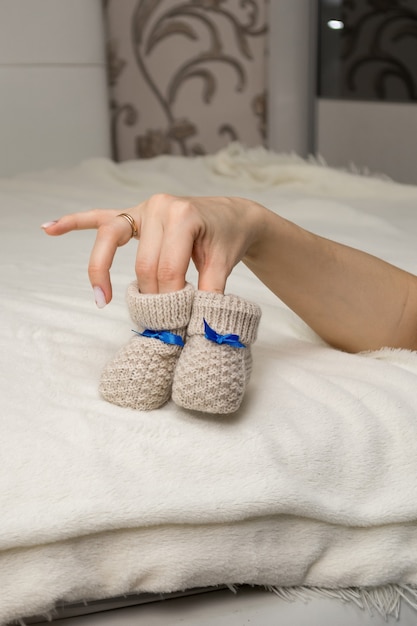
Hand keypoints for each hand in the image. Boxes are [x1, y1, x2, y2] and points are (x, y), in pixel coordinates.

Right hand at [42, 193, 263, 305]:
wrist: (232, 216)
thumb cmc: (227, 239)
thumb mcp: (225, 265)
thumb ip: (210, 292)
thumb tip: (196, 322)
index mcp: (183, 216)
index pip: (167, 268)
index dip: (170, 299)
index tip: (176, 321)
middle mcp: (159, 206)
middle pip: (142, 262)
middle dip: (149, 295)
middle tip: (157, 319)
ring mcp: (141, 208)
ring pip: (110, 238)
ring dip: (102, 269)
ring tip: (102, 297)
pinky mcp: (131, 213)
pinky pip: (98, 217)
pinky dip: (74, 222)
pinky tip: (48, 229)